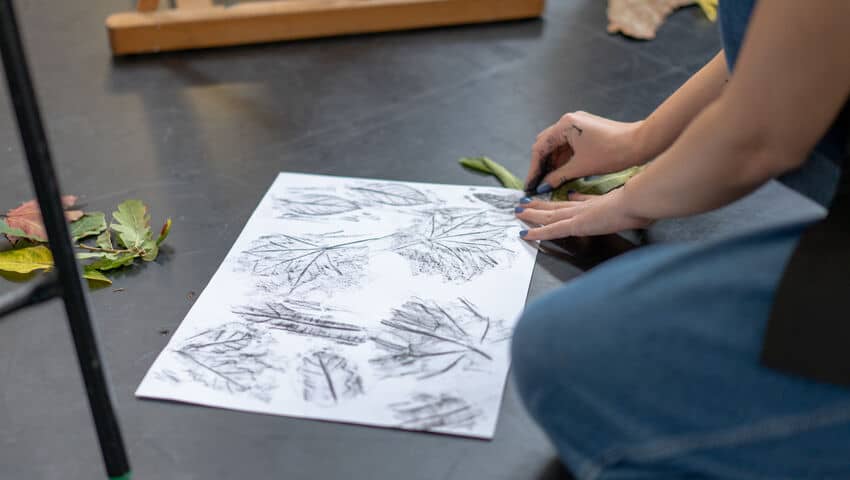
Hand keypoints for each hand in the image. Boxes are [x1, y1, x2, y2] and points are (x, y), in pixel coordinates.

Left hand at [515, 188, 651, 239]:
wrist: (636, 202)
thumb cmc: (636, 204)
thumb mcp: (621, 202)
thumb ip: (610, 204)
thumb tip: (598, 202)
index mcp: (593, 204)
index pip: (570, 203)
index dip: (557, 202)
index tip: (546, 201)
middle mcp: (582, 208)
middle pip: (554, 207)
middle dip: (537, 207)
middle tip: (522, 205)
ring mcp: (577, 216)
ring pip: (548, 216)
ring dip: (532, 215)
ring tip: (517, 213)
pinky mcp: (576, 225)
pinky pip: (551, 230)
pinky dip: (538, 232)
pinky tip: (526, 234)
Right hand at [526, 111, 644, 192]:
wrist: (640, 144)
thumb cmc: (613, 152)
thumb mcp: (581, 167)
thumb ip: (558, 176)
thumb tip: (544, 186)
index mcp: (565, 125)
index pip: (540, 148)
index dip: (534, 168)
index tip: (530, 184)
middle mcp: (569, 120)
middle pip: (547, 145)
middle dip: (541, 166)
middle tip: (537, 184)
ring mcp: (579, 124)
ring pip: (558, 146)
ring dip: (553, 164)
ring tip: (548, 183)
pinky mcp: (587, 130)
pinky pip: (569, 146)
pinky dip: (564, 160)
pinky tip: (561, 174)